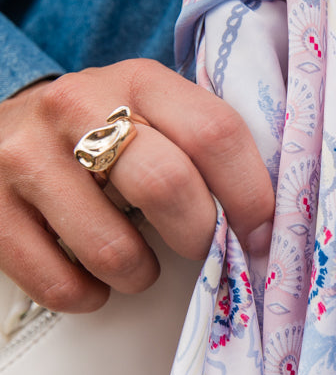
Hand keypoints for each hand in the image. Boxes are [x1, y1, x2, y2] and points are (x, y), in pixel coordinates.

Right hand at [0, 59, 274, 311]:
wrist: (3, 130)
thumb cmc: (101, 133)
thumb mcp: (155, 114)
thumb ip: (206, 147)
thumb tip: (270, 222)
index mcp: (138, 80)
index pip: (214, 133)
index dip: (252, 195)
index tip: (263, 236)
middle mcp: (76, 107)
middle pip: (166, 186)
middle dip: (200, 238)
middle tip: (202, 251)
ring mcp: (25, 158)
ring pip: (112, 250)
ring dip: (139, 274)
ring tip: (135, 259)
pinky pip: (59, 284)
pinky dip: (88, 295)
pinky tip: (91, 274)